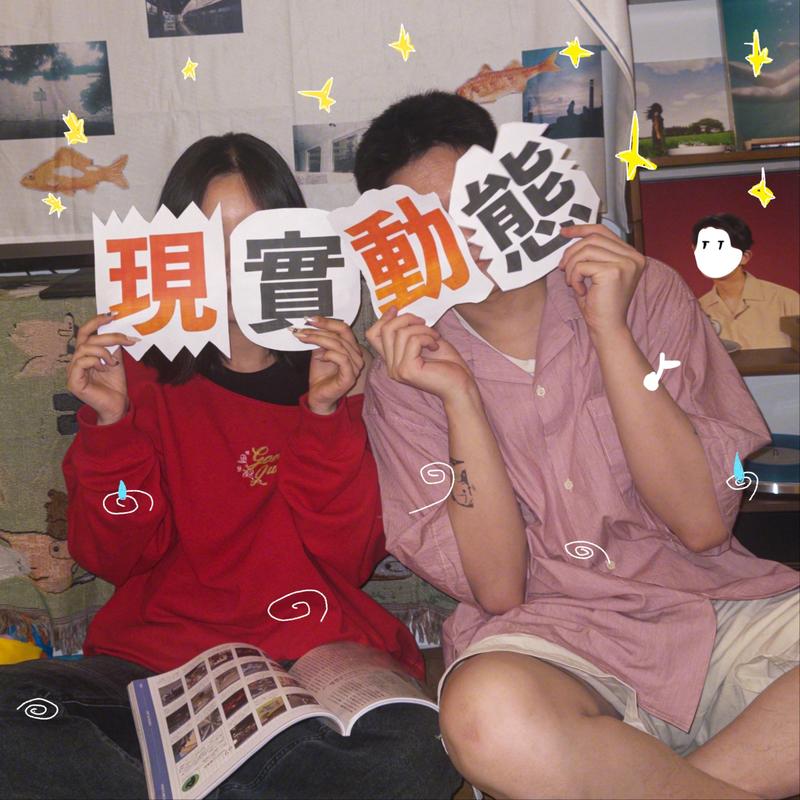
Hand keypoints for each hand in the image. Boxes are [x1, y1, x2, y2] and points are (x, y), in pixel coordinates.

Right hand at [66, 313, 138, 424]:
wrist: (116, 405)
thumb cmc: (114, 385)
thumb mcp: (116, 360)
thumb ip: (113, 346)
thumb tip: (119, 330)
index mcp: (85, 354)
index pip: (85, 332)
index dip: (95, 322)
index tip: (111, 315)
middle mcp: (76, 360)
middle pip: (86, 338)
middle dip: (108, 336)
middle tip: (126, 339)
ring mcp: (72, 371)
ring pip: (84, 349)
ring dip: (104, 352)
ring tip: (113, 362)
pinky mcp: (73, 381)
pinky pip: (81, 362)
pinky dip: (96, 361)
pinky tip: (105, 368)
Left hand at [292, 317, 363, 414]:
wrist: (318, 395)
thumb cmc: (321, 375)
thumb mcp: (319, 352)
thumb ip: (321, 340)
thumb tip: (312, 326)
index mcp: (351, 347)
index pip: (343, 328)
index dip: (328, 322)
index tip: (311, 319)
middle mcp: (356, 356)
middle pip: (340, 335)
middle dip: (319, 331)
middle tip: (303, 330)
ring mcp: (355, 367)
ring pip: (339, 346)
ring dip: (320, 340)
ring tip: (306, 340)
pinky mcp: (350, 377)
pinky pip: (342, 359)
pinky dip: (330, 355)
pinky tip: (321, 356)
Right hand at [366, 307, 475, 404]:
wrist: (460, 383)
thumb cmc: (447, 363)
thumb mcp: (424, 340)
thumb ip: (408, 331)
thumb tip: (398, 312)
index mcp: (392, 360)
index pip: (372, 336)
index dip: (383, 319)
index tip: (396, 309)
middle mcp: (391, 367)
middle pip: (385, 330)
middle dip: (406, 318)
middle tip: (424, 322)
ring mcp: (397, 370)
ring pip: (401, 333)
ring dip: (422, 329)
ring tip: (434, 338)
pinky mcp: (407, 370)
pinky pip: (413, 340)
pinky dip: (427, 338)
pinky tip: (435, 346)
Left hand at [559, 224, 645, 338]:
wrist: (607, 327)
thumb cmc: (599, 304)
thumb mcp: (596, 272)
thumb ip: (592, 253)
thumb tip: (571, 233)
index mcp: (632, 255)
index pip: (603, 231)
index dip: (581, 229)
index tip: (563, 232)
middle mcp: (633, 257)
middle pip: (593, 238)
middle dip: (571, 252)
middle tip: (561, 268)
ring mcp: (626, 263)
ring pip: (585, 250)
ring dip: (571, 267)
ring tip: (571, 282)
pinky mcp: (614, 271)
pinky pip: (582, 266)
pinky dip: (574, 278)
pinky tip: (580, 290)